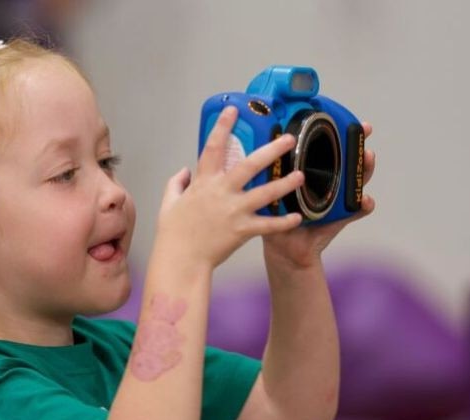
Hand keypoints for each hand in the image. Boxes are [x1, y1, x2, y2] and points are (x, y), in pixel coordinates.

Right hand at [156, 106, 305, 268]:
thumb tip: (184, 171)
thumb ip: (176, 183)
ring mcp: (233, 211)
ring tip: (301, 175)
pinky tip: (298, 216)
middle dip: (270, 150)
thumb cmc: (173, 234)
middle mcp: (221, 192)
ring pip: (265, 193)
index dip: (223, 126)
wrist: (180, 259)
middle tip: (288, 139)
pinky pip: (268, 225)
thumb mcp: (169, 203)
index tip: (234, 110)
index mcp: (203, 182)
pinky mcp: (242, 230)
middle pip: (249, 165)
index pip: (213, 147)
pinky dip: (283, 222)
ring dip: (285, 184)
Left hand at [262, 122, 376, 269]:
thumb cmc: (276, 215)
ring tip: (368, 157)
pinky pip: (357, 210)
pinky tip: (365, 200)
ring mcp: (338, 198)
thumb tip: (259, 143)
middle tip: (364, 132)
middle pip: (348, 159)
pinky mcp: (342, 217)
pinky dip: (364, 205)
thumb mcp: (271, 188)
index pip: (328, 148)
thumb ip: (268, 170)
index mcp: (311, 171)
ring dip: (365, 168)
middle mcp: (328, 182)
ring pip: (357, 180)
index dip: (340, 132)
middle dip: (358, 143)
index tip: (347, 118)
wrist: (283, 247)